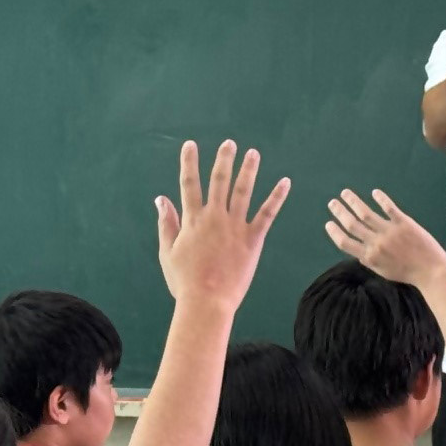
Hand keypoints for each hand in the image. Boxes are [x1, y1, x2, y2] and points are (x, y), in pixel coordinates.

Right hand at [154, 140, 289, 310]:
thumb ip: (166, 223)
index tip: (190, 146)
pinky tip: (285, 182)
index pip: (189, 184)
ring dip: (248, 170)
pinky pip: (267, 214)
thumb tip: (160, 199)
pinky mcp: (253, 239)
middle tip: (229, 144)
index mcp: (192, 220)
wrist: (206, 301)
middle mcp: (214, 217)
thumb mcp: (168, 252)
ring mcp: (235, 227)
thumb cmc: (184, 281)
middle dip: (223, 160)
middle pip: (219, 181)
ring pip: (243, 191)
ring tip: (253, 153)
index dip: (189, 163)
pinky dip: (276, 197)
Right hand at [325, 188, 445, 285]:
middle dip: (340, 212)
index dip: (334, 232)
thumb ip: (369, 260)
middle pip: (352, 224)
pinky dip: (381, 199)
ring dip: (354, 201)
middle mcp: (376, 243)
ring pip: (366, 213)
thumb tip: (357, 251)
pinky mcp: (403, 223)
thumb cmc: (406, 273)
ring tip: (345, 193)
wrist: (430, 271)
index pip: (345, 243)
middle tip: (332, 203)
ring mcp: (389, 231)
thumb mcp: (382, 271)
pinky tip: (374, 192)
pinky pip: (389, 208)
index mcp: (369, 257)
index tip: (328, 223)